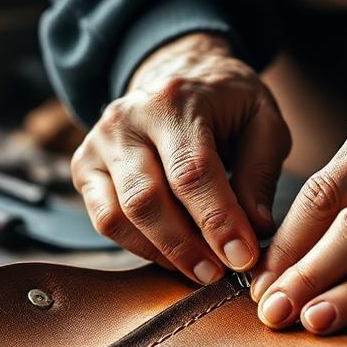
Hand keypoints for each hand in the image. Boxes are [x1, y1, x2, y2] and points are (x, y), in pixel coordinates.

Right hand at [71, 32, 290, 283]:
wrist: (176, 73)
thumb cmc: (225, 104)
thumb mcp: (262, 122)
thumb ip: (261, 174)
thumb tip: (256, 230)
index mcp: (175, 101)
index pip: (192, 172)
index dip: (217, 221)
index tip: (242, 257)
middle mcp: (126, 120)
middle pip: (146, 199)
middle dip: (186, 247)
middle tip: (219, 273)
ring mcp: (98, 144)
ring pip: (118, 216)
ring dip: (161, 253)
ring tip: (199, 269)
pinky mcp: (84, 168)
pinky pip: (104, 220)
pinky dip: (139, 247)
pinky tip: (172, 255)